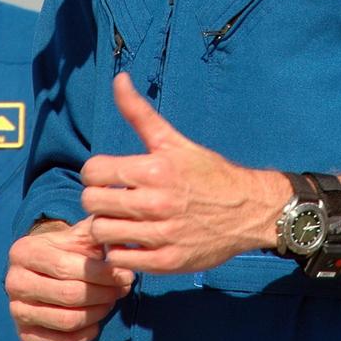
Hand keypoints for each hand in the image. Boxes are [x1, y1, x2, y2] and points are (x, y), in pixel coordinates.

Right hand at [6, 217, 133, 340]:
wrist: (42, 269)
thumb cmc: (67, 249)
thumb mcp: (79, 234)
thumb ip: (99, 233)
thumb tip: (123, 244)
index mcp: (24, 251)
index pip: (66, 267)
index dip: (101, 274)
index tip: (126, 275)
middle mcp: (14, 282)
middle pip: (68, 295)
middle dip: (103, 294)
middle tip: (123, 290)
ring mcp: (16, 311)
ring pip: (66, 321)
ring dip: (97, 314)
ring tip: (111, 302)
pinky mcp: (24, 335)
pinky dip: (84, 336)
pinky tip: (96, 323)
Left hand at [80, 72, 283, 273]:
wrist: (248, 209)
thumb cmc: (207, 172)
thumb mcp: (174, 141)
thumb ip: (139, 112)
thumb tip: (118, 78)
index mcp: (155, 169)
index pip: (93, 172)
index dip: (95, 173)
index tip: (109, 177)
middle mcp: (156, 202)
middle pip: (92, 203)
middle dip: (98, 199)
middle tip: (114, 199)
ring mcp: (161, 235)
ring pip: (102, 233)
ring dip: (107, 227)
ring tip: (121, 221)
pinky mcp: (166, 262)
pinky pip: (120, 261)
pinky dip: (121, 252)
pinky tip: (134, 241)